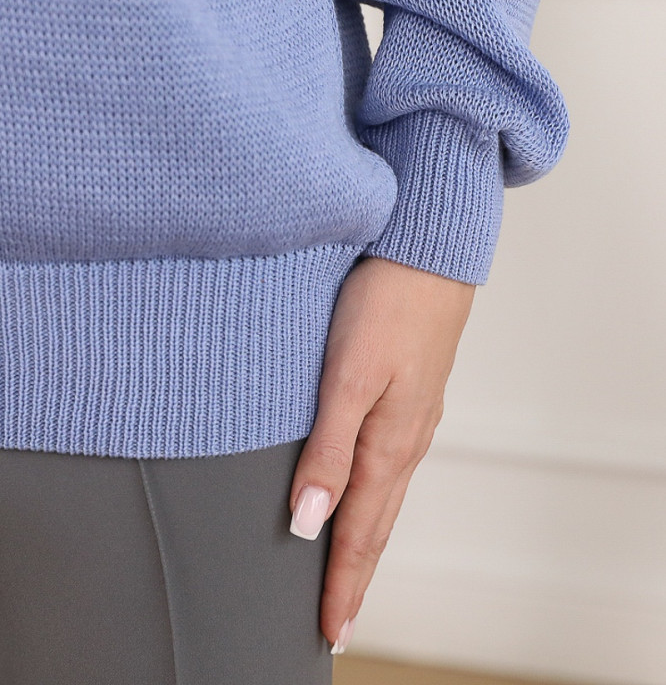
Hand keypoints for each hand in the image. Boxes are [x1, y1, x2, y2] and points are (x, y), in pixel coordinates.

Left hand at [288, 254, 475, 651]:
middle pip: (377, 523)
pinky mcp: (410, 393)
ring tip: (351, 571)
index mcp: (388, 442)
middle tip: (340, 621)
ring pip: (385, 496)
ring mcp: (412, 416)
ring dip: (367, 540)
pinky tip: (366, 493)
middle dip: (356, 575)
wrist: (429, 253)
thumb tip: (309, 522)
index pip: (359, 532)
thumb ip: (328, 450)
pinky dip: (375, 498)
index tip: (329, 631)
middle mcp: (405, 438)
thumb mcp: (347, 377)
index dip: (341, 584)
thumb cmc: (386, 305)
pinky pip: (390, 464)